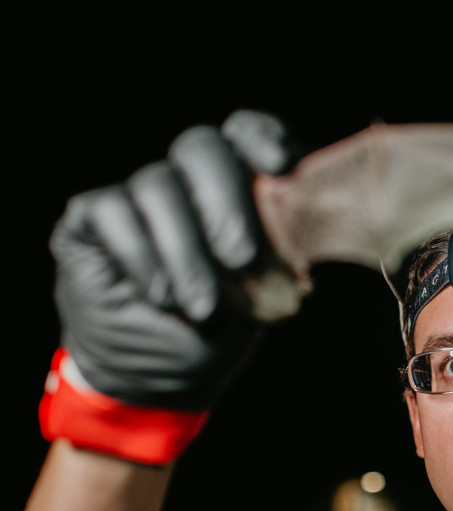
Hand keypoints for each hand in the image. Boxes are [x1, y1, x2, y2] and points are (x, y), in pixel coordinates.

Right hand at [50, 110, 298, 409]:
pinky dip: (141, 257)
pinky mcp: (91, 217)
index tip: (282, 165)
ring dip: (186, 253)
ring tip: (203, 306)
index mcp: (237, 184)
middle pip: (201, 148)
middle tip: (243, 260)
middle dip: (227, 205)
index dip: (262, 137)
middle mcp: (186, 178)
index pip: (246, 134)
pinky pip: (113, 211)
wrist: (159, 376)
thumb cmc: (221, 327)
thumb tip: (304, 230)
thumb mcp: (264, 294)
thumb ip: (281, 251)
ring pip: (157, 186)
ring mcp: (137, 193)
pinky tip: (160, 296)